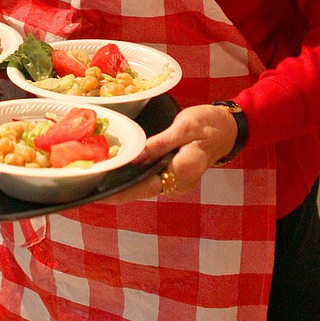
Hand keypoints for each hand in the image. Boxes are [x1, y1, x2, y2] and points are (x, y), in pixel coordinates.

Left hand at [101, 102, 239, 203]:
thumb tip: (134, 157)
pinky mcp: (176, 176)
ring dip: (125, 183)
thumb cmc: (209, 123)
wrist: (229, 128)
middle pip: (143, 190)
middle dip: (118, 189)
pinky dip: (136, 176)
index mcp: (183, 171)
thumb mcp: (184, 126)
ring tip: (99, 177)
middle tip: (90, 184)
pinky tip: (120, 168)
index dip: (121, 192)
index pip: (145, 186)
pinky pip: (152, 179)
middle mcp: (179, 183)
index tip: (99, 196)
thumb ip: (159, 143)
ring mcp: (178, 182)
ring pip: (146, 186)